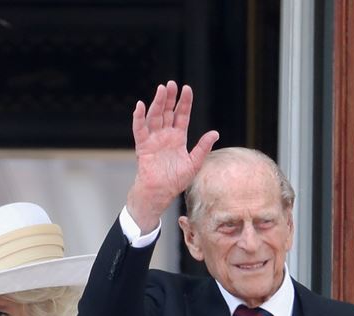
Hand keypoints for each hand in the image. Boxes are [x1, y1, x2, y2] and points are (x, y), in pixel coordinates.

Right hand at [125, 81, 219, 231]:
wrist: (160, 193)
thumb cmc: (176, 181)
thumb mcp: (194, 163)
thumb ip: (202, 148)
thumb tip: (215, 133)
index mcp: (178, 138)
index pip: (181, 115)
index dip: (184, 102)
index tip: (187, 88)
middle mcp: (165, 135)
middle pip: (167, 112)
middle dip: (170, 98)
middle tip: (171, 84)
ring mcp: (154, 140)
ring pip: (155, 117)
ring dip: (157, 103)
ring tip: (161, 90)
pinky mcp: (143, 146)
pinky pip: (139, 130)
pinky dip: (138, 118)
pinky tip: (139, 106)